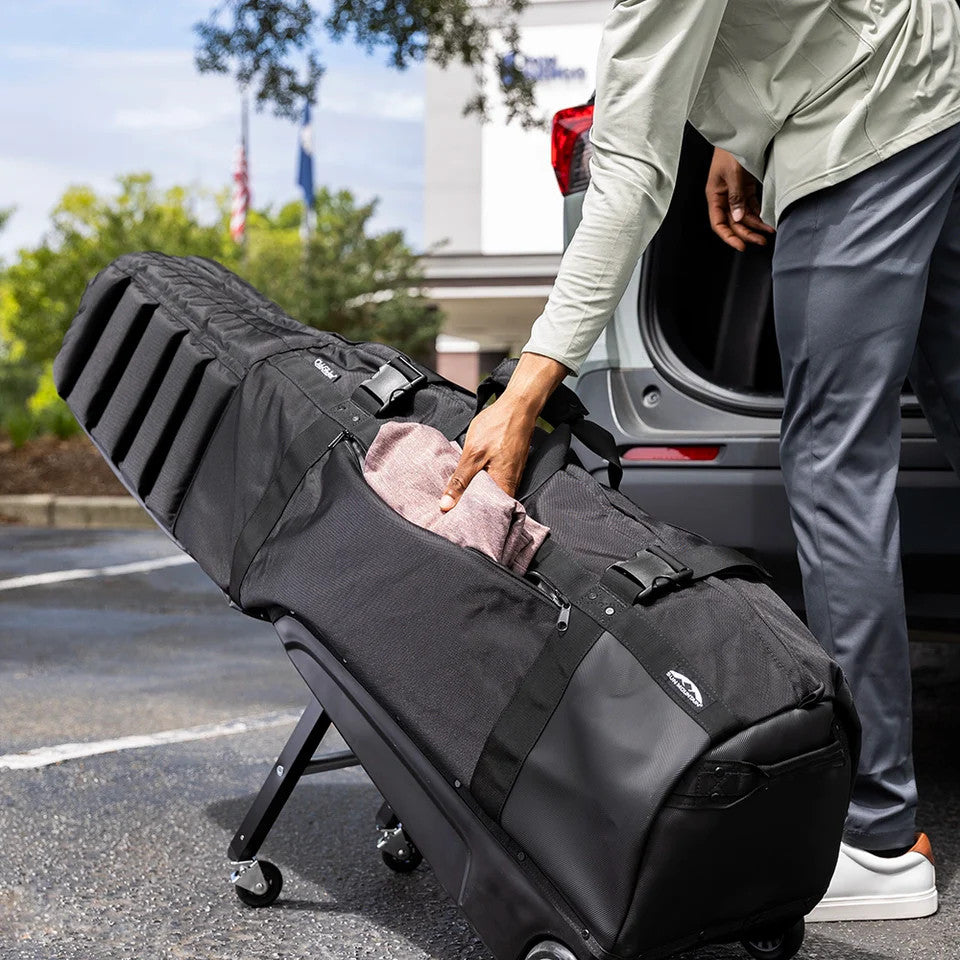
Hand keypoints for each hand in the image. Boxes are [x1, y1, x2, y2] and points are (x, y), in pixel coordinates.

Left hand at [440, 352, 568, 510]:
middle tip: (451, 513)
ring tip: (457, 500)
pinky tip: (469, 481)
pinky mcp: (510, 468)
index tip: (453, 522)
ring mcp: (512, 476)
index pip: (486, 515)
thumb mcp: (472, 454)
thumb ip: (460, 481)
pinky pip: (494, 483)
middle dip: (470, 510)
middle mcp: (511, 485)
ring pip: (490, 494)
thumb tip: (446, 504)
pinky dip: (481, 484)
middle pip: (488, 507)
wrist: (518, 406)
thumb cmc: (498, 426)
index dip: (470, 520)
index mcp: (503, 486)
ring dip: (475, 496)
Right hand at [706, 148, 774, 251]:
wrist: (741, 130)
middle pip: (733, 222)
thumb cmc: (731, 148)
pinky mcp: (745, 187)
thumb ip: (736, 196)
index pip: (719, 223)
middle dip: (747, 233)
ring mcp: (734, 192)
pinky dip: (759, 213)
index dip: (729, 236)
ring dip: (755, 225)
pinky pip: (751, 205)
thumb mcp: (733, 172)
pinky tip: (767, 220)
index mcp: (714, 195)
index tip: (742, 246)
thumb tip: (737, 218)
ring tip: (768, 232)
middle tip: (761, 241)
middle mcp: (723, 197)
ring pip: (743, 215)